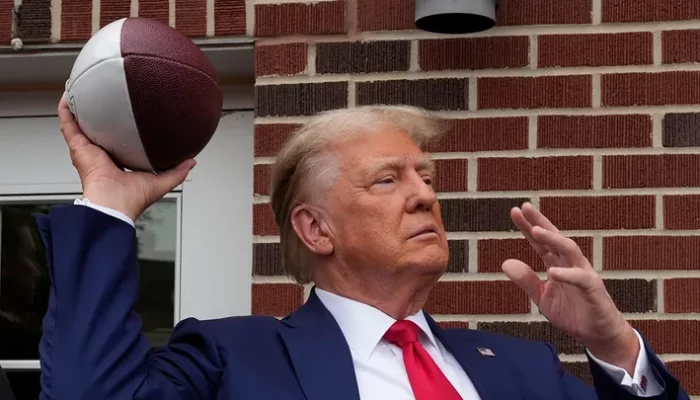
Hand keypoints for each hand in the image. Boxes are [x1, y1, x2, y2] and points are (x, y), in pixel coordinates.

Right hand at [58, 93, 194, 220]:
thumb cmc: (132, 198)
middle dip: (98, 117)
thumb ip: (177, 171)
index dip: (120, 131)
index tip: (126, 118)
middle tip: (103, 99)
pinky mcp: (78, 147)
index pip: (117, 143)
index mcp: (116, 164)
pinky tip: (68, 94)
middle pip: (97, 132)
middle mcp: (100, 156)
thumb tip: (191, 161)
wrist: (114, 203)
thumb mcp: (161, 181)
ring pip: (79, 125)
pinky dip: (66, 110)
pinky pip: (68, 124)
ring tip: (82, 89)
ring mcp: (87, 150)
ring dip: (79, 108)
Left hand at [501, 203, 638, 374]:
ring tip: (536, 231)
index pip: (540, 242)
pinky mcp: (593, 289)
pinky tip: (553, 271)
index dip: (528, 226)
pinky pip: (581, 278)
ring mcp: (583, 273)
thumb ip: (526, 280)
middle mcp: (571, 263)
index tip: (515, 211)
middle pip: (555, 238)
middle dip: (540, 222)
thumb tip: (505, 263)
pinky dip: (567, 274)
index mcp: (557, 263)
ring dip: (553, 239)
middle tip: (525, 207)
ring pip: (570, 250)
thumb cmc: (572, 312)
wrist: (597, 334)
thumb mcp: (542, 297)